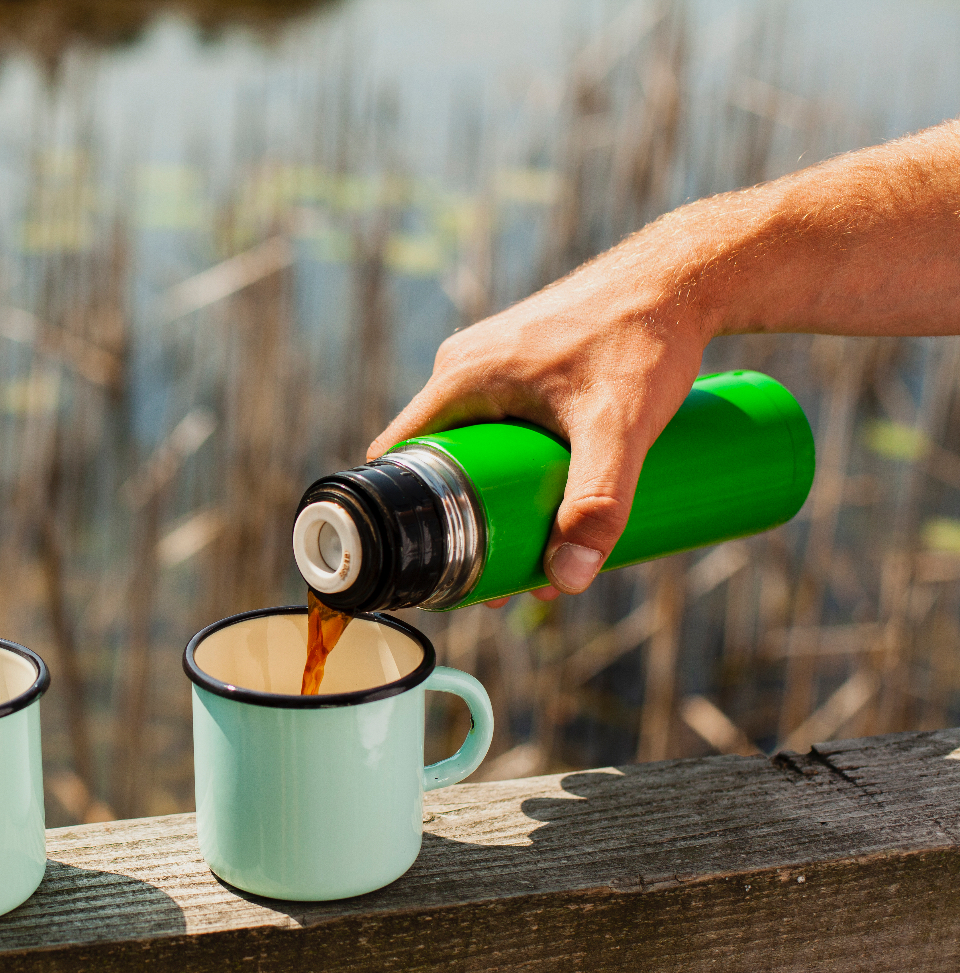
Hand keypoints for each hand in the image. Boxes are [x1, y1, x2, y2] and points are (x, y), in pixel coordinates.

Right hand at [367, 252, 707, 603]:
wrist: (686, 277)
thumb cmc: (645, 337)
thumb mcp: (619, 428)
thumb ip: (598, 502)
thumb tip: (569, 580)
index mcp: (460, 377)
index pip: (402, 454)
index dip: (408, 512)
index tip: (435, 561)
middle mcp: (467, 366)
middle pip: (445, 458)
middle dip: (468, 520)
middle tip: (500, 575)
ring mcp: (497, 363)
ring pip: (480, 444)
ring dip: (497, 495)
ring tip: (536, 547)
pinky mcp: (530, 363)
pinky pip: (504, 424)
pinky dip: (516, 465)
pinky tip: (547, 495)